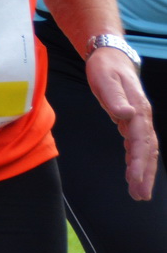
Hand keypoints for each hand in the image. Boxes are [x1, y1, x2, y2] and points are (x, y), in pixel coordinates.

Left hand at [87, 46, 158, 200]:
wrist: (110, 57)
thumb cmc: (105, 68)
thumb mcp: (105, 79)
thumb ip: (114, 98)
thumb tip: (126, 115)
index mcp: (138, 110)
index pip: (141, 141)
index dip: (139, 162)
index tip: (135, 180)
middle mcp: (142, 117)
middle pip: (147, 151)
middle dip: (145, 174)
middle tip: (141, 196)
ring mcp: (139, 120)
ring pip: (144, 151)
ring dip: (143, 172)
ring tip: (139, 193)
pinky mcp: (131, 122)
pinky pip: (136, 145)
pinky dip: (135, 161)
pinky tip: (132, 174)